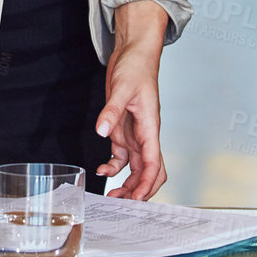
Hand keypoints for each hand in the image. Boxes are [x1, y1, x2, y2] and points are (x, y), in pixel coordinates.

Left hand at [95, 0, 168, 199]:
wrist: (133, 52)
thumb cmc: (136, 67)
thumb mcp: (122, 88)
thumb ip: (112, 110)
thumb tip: (102, 130)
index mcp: (150, 127)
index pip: (154, 163)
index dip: (147, 184)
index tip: (136, 199)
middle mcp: (145, 135)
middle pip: (149, 172)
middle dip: (138, 190)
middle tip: (121, 204)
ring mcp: (134, 133)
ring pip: (136, 167)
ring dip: (127, 183)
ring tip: (112, 195)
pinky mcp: (123, 129)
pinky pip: (122, 156)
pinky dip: (114, 167)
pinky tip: (102, 170)